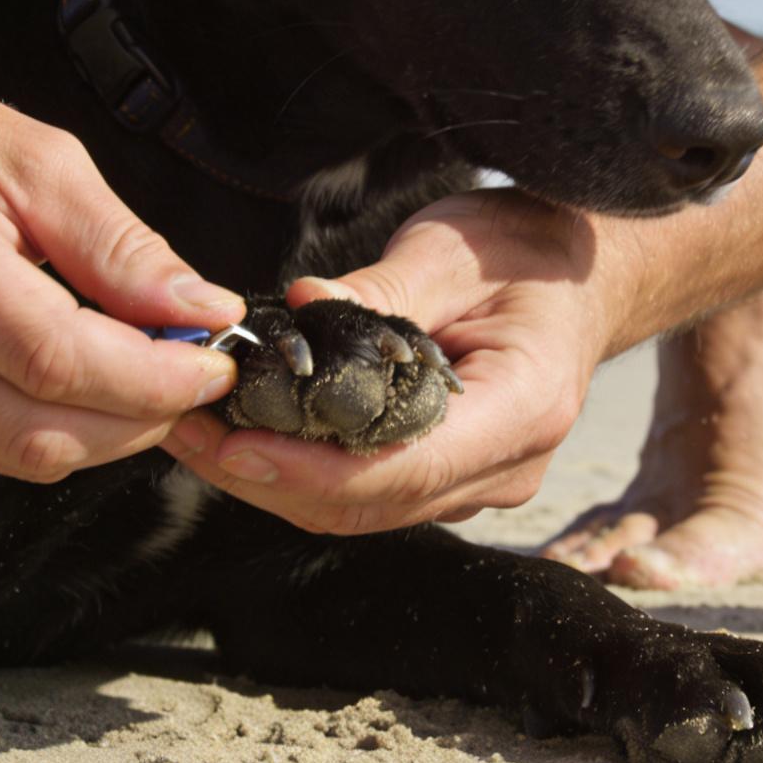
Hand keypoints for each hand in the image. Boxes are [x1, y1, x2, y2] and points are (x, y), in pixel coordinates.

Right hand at [0, 70, 245, 481]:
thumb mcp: (31, 156)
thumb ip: (118, 243)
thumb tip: (200, 311)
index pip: (53, 360)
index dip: (151, 378)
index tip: (211, 362)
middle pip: (38, 431)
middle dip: (139, 417)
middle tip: (190, 376)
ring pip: (16, 455)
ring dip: (102, 429)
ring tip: (142, 373)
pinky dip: (47, 425)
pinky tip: (71, 377)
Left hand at [166, 190, 624, 532]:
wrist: (579, 277)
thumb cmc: (525, 254)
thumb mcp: (454, 251)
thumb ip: (382, 290)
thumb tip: (300, 307)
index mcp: (523, 409)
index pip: (405, 467)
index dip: (310, 469)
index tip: (235, 445)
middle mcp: (504, 468)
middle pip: (369, 504)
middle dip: (266, 479)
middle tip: (183, 430)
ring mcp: (478, 484)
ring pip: (358, 510)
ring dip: (270, 480)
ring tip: (193, 431)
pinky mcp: (448, 481)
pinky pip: (365, 494)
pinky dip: (298, 472)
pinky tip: (241, 434)